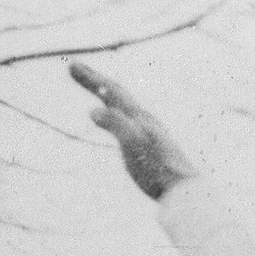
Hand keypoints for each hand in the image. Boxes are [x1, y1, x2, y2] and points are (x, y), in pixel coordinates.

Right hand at [70, 62, 195, 201]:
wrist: (182, 190)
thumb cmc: (157, 170)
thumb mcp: (132, 144)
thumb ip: (115, 125)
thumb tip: (93, 110)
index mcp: (138, 117)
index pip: (111, 90)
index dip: (90, 78)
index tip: (71, 65)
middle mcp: (144, 119)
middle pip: (117, 93)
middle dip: (95, 79)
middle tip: (76, 69)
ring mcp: (148, 131)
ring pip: (124, 105)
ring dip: (107, 93)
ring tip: (97, 87)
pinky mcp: (150, 145)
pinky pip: (128, 120)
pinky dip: (116, 112)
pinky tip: (119, 120)